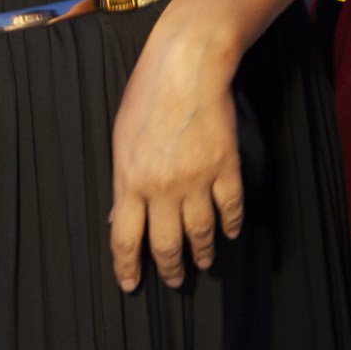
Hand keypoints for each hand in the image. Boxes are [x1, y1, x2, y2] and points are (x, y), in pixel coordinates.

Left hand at [108, 21, 243, 292]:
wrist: (187, 65)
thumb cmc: (148, 94)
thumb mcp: (121, 138)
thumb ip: (123, 180)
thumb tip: (120, 215)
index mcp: (130, 181)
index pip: (125, 239)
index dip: (128, 268)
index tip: (132, 285)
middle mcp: (162, 188)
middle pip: (166, 244)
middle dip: (170, 269)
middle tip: (175, 280)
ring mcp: (197, 178)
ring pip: (201, 232)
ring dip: (203, 253)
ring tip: (204, 263)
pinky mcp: (225, 166)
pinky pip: (231, 207)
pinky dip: (231, 225)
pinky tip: (230, 233)